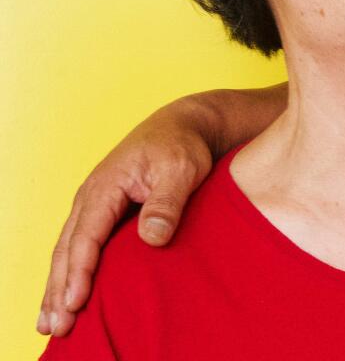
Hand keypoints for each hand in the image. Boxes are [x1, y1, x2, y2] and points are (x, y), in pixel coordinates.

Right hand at [36, 95, 214, 337]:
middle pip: (68, 249)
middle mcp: (91, 197)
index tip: (76, 302)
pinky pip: (80, 248)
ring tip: (51, 325)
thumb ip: (166, 203)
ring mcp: (94, 206)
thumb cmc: (182, 146)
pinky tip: (67, 299)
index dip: (80, 271)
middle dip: (59, 289)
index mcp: (105, 186)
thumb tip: (152, 239)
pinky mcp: (103, 213)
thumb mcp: (181, 169)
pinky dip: (70, 274)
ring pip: (68, 252)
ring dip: (58, 287)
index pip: (87, 235)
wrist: (184, 126)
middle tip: (56, 327)